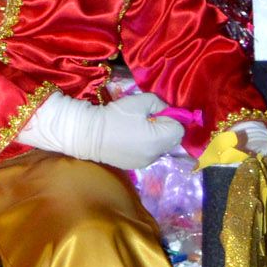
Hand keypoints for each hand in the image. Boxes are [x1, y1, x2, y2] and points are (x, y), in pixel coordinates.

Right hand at [21, 89, 185, 171]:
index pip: (179, 129)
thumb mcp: (138, 101)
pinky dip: (144, 146)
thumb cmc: (114, 116)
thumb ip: (158, 102)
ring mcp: (145, 162)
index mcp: (159, 139)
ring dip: (154, 138)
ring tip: (136, 129)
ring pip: (160, 148)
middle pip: (172, 140)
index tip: (155, 112)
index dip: (169, 118)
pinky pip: (148, 154)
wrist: (87, 134)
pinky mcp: (134, 166)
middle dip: (164, 128)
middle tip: (146, 119)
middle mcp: (156, 155)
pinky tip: (129, 139)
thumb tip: (164, 109)